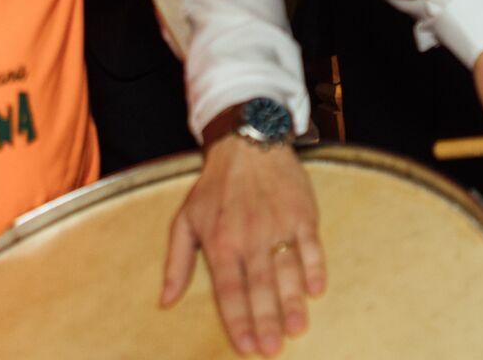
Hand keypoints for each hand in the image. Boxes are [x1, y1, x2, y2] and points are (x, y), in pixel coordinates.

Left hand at [162, 137, 324, 356]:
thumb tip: (166, 301)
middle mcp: (250, 237)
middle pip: (259, 288)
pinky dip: (314, 267)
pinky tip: (316, 289)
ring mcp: (278, 225)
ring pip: (286, 271)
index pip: (229, 291)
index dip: (238, 322)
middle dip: (266, 322)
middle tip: (272, 350)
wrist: (249, 143)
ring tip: (296, 329)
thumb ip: (176, 263)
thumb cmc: (215, 186)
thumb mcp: (185, 220)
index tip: (246, 348)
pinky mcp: (302, 213)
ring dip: (292, 302)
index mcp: (220, 243)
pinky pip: (310, 245)